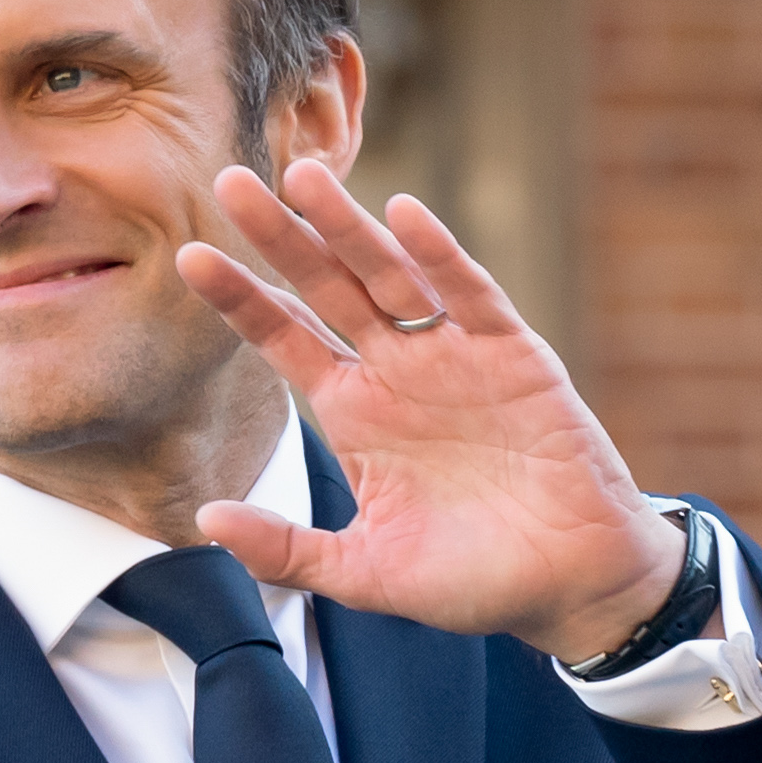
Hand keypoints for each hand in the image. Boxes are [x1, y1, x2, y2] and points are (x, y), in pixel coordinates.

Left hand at [169, 160, 689, 663]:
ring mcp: (454, 357)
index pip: (284, 340)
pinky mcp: (514, 355)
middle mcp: (396, 372)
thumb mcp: (364, 574)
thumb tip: (203, 521)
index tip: (190, 256)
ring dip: (350, 228)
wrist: (571, 585)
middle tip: (232, 178)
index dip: (241, 299)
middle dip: (282, 237)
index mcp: (354, 414)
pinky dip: (441, 255)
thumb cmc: (472, 582)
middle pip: (327, 288)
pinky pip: (472, 295)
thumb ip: (287, 550)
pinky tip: (405, 216)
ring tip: (305, 178)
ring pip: (392, 276)